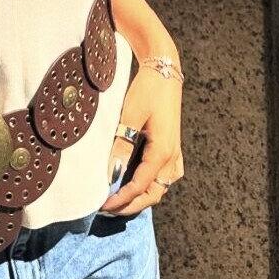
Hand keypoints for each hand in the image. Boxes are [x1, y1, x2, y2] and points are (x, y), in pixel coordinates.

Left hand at [101, 60, 184, 217]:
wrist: (165, 71)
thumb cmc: (147, 90)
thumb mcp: (130, 115)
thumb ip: (121, 145)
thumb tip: (111, 173)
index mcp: (163, 151)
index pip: (139, 186)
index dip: (121, 199)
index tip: (103, 205)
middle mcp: (172, 157)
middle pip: (153, 193)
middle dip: (131, 205)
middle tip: (108, 208)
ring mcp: (175, 154)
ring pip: (160, 188)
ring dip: (141, 197)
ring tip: (119, 200)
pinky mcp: (173, 148)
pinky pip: (165, 177)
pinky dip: (151, 186)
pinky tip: (138, 184)